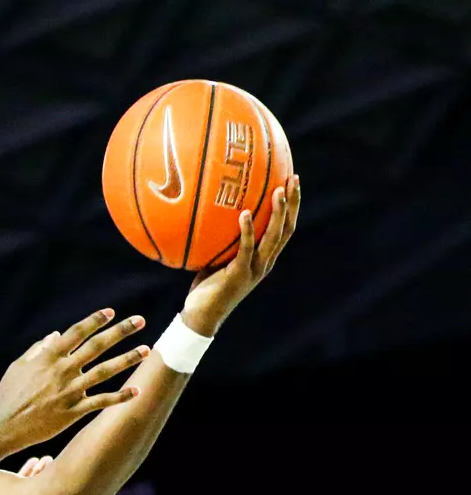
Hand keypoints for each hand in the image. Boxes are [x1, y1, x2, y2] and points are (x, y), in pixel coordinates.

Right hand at [0, 309, 148, 453]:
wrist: (1, 426)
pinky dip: (120, 396)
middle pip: (97, 346)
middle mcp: (62, 371)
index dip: (94, 321)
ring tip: (147, 350)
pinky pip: (101, 401)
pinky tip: (137, 390)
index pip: (76, 333)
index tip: (110, 312)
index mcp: (48, 357)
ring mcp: (69, 391)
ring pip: (105, 371)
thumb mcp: (18, 366)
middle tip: (139, 321)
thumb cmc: (7, 395)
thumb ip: (38, 349)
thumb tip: (55, 335)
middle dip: (120, 332)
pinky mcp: (72, 411)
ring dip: (127, 359)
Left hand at [181, 175, 300, 335]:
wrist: (201, 316)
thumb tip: (211, 212)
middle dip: (293, 202)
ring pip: (274, 236)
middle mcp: (266, 262)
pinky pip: (246, 248)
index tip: (292, 181)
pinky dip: (248, 231)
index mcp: (264, 257)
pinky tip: (244, 213)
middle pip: (287, 228)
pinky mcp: (240, 274)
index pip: (285, 228)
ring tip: (278, 190)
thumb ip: (222, 239)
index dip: (292, 205)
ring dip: (278, 212)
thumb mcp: (217, 258)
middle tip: (294, 178)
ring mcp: (255, 268)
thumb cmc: (206, 287)